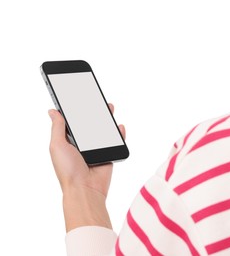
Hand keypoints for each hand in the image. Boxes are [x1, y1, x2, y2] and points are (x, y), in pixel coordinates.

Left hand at [48, 104, 125, 231]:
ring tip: (109, 107)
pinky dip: (119, 134)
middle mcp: (82, 145)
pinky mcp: (108, 154)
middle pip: (89, 124)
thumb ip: (58, 127)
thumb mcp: (57, 145)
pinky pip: (116, 142)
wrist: (85, 189)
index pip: (72, 122)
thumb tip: (53, 111)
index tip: (78, 98)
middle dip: (93, 112)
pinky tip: (119, 126)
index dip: (75, 111)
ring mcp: (96, 149)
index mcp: (68, 142)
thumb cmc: (68, 170)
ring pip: (103, 131)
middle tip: (96, 100)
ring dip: (107, 119)